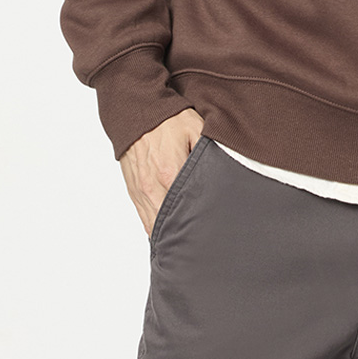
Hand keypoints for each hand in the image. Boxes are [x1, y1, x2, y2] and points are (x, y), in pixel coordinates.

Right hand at [119, 108, 205, 236]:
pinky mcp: (134, 191)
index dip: (202, 220)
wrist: (136, 110)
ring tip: (188, 248)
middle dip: (187, 233)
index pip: (189, 206)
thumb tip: (224, 168)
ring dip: (170, 235)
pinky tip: (168, 237)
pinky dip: (155, 229)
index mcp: (171, 172)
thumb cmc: (168, 119)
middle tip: (204, 246)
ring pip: (154, 225)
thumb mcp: (196, 127)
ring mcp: (142, 190)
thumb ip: (209, 150)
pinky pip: (143, 218)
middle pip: (171, 222)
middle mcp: (154, 186)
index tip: (214, 231)